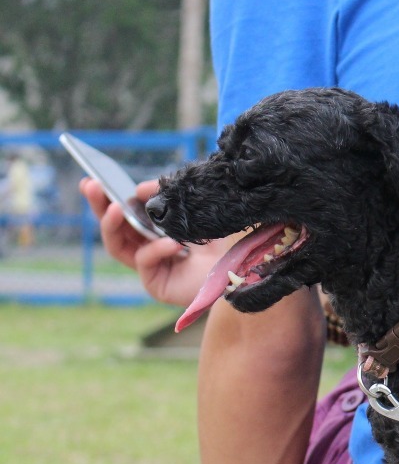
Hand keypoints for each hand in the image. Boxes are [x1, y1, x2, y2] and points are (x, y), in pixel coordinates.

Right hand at [81, 177, 223, 307]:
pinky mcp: (155, 285)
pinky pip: (145, 262)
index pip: (125, 214)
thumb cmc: (221, 242)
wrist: (242, 271)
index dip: (106, 198)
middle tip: (91, 186)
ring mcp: (150, 268)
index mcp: (155, 231)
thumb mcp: (193, 213)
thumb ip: (168, 199)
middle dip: (100, 206)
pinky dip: (156, 250)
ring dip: (114, 225)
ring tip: (117, 208)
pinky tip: (173, 244)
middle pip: (113, 229)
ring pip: (117, 246)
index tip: (92, 178)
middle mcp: (148, 249)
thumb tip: (139, 190)